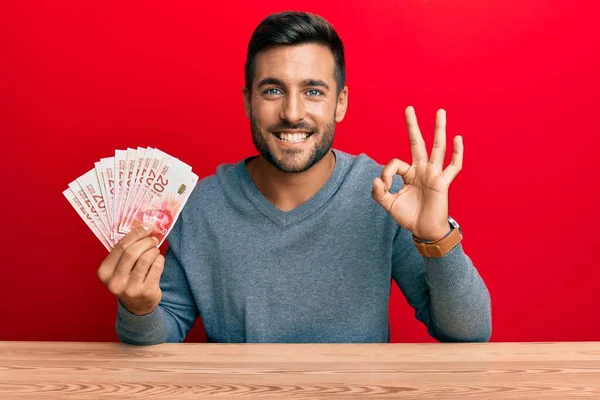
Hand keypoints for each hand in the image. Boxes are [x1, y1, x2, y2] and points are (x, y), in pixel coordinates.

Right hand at [97, 225, 163, 315]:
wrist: (138, 305)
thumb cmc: (129, 279)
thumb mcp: (120, 267)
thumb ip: (125, 250)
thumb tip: (144, 227)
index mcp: (104, 272)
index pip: (120, 247)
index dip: (136, 234)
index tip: (147, 226)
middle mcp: (115, 282)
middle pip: (132, 252)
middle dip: (146, 241)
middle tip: (154, 239)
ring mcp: (131, 288)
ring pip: (146, 259)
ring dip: (154, 250)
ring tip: (155, 251)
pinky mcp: (146, 292)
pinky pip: (157, 267)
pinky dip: (160, 259)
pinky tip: (158, 260)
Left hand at [372, 106, 463, 240]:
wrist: (424, 230)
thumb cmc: (409, 216)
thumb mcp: (389, 204)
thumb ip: (379, 193)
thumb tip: (377, 180)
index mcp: (409, 173)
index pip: (395, 163)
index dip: (387, 173)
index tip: (384, 186)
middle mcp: (422, 170)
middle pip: (418, 143)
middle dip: (412, 126)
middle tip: (408, 108)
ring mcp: (434, 174)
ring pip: (437, 148)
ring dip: (439, 129)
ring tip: (440, 112)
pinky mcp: (443, 183)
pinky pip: (453, 166)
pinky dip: (457, 153)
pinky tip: (457, 139)